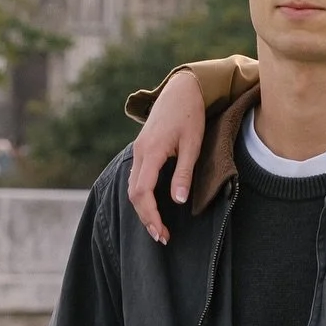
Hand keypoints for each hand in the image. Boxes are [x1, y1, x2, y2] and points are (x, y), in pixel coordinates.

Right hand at [127, 71, 206, 243]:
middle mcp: (140, 152)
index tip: (162, 233)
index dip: (150, 216)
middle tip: (162, 237)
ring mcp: (139, 150)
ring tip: (159, 226)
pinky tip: (154, 206)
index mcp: (151, 151)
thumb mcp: (193, 144)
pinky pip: (136, 178)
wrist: (182, 88)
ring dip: (143, 209)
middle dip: (145, 218)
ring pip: (132, 187)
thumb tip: (178, 201)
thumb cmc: (191, 114)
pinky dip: (142, 196)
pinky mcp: (142, 149)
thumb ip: (183, 172)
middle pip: (133, 193)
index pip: (142, 192)